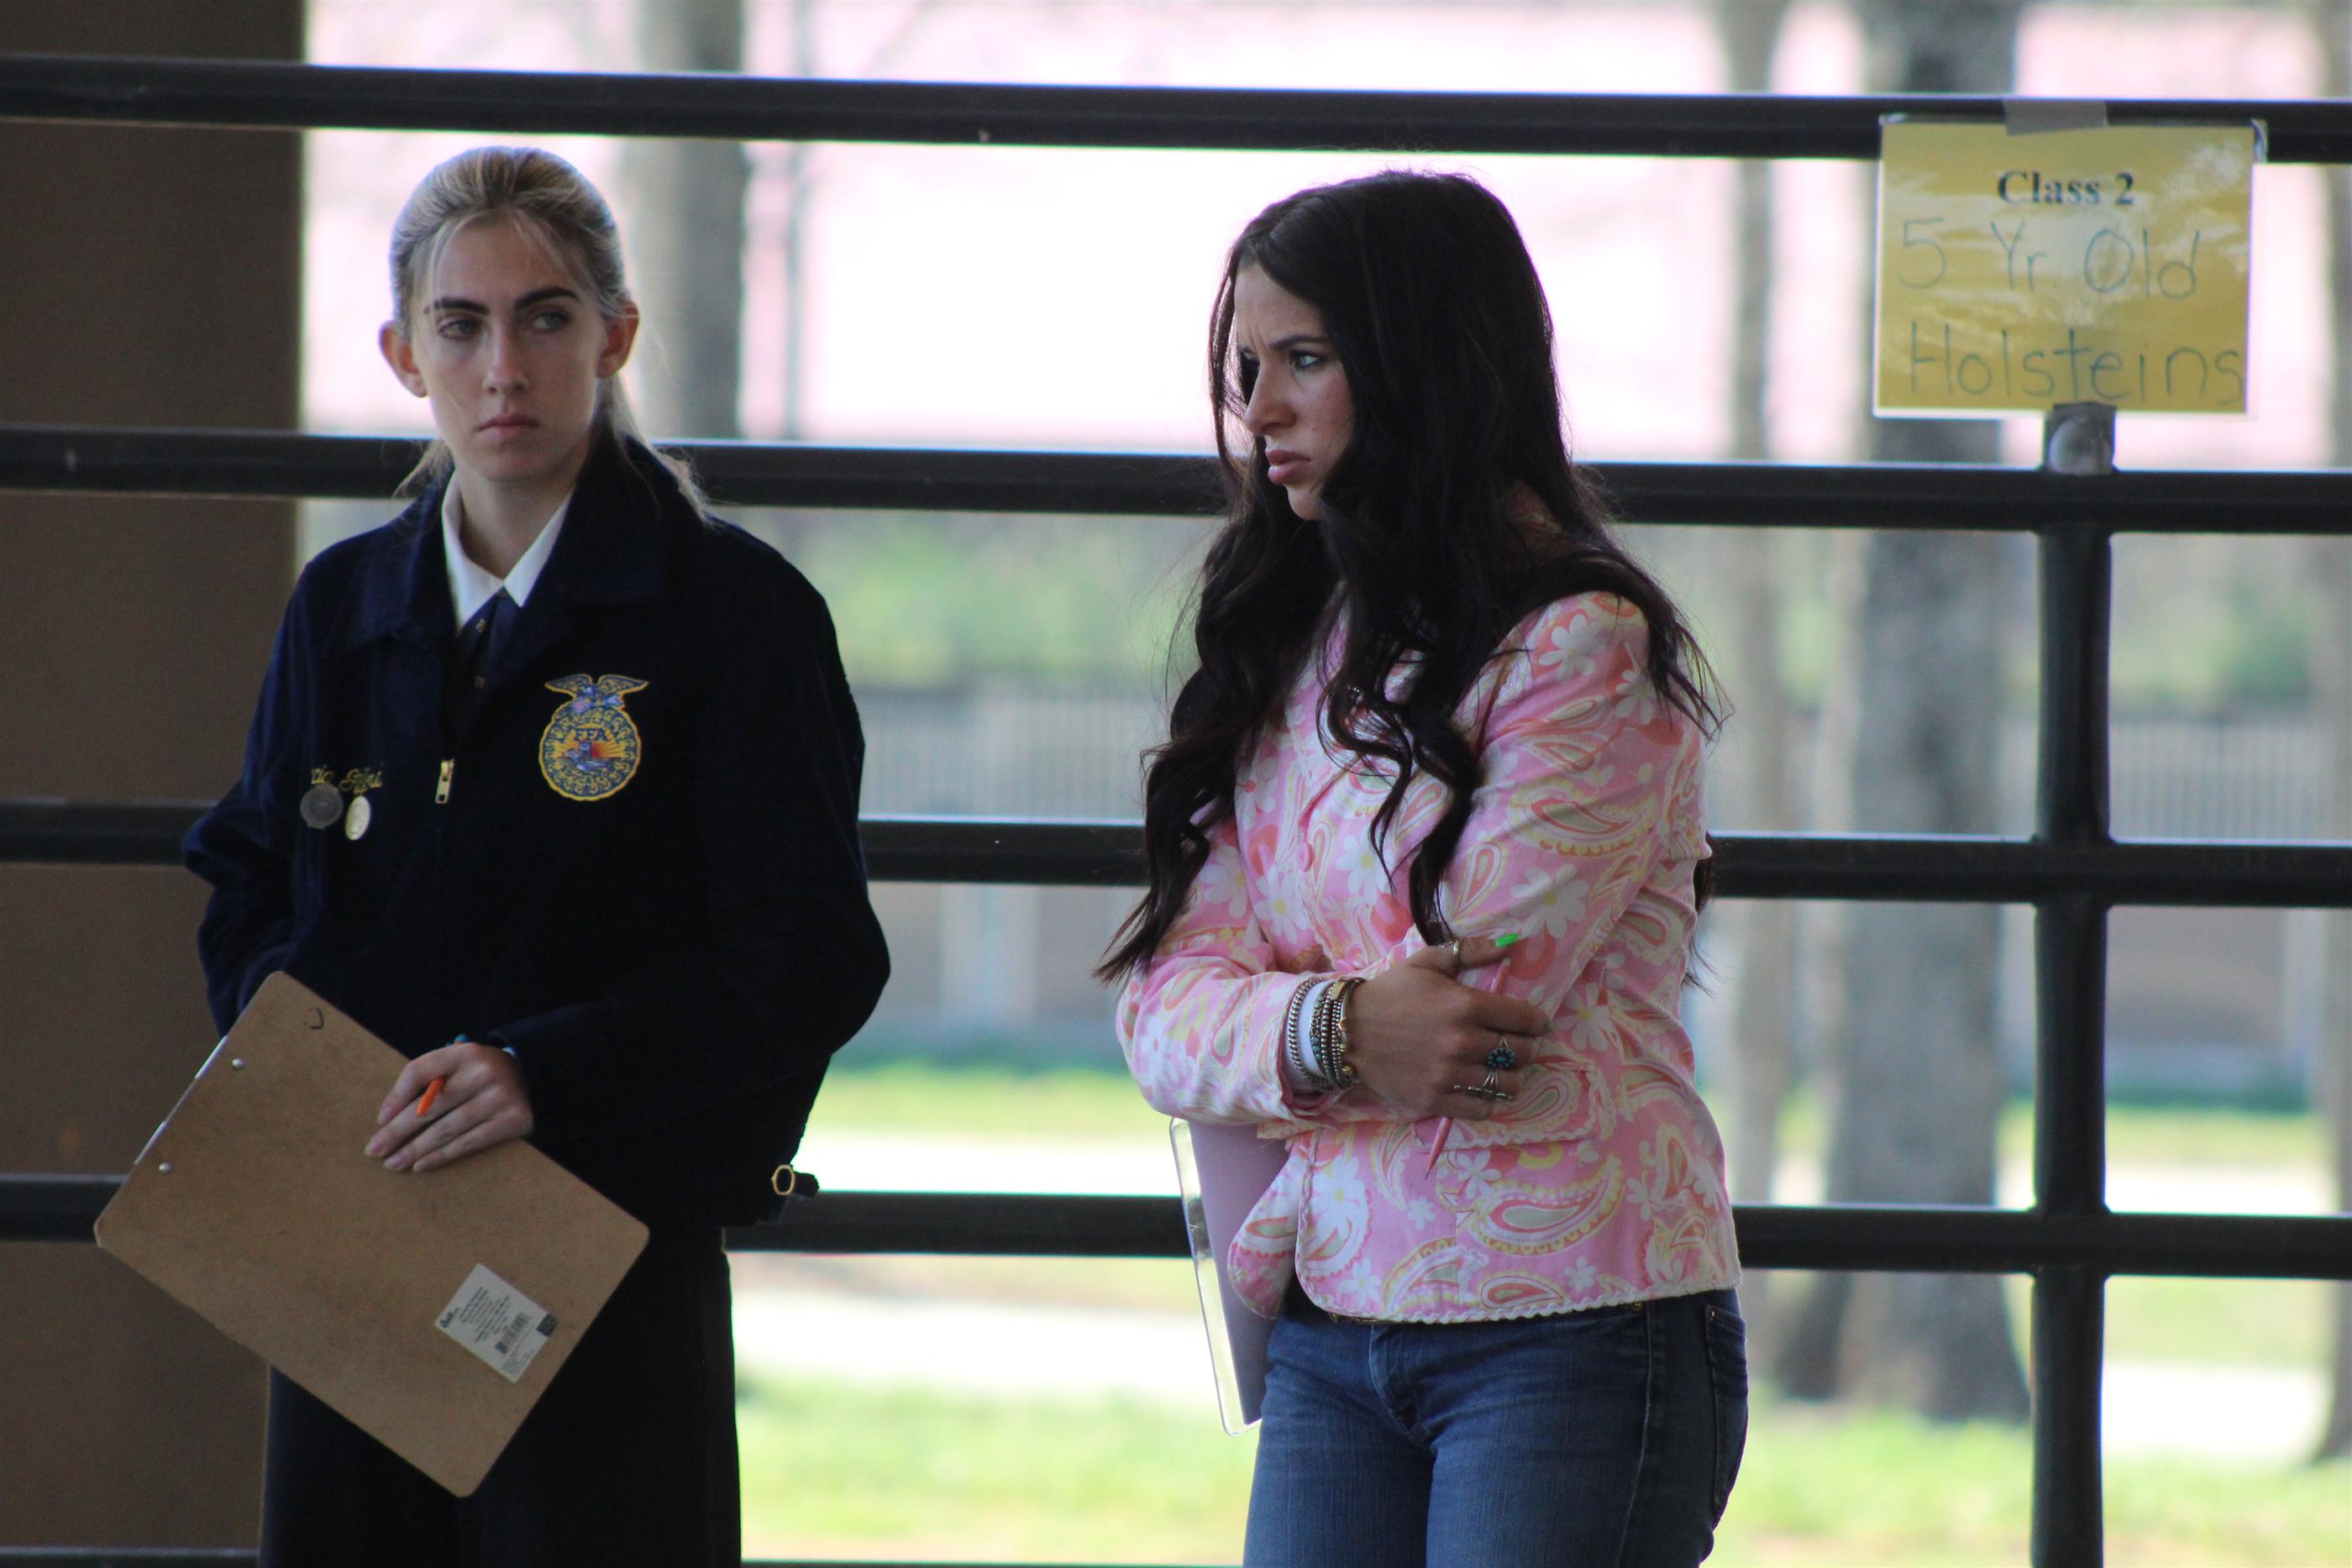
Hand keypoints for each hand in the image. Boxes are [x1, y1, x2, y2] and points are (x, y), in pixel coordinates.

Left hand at [365, 1040, 534, 1172]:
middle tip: (374, 1149)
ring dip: (414, 1149)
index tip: (381, 1119)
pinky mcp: (512, 1121)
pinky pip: (468, 1143)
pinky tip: (421, 1165)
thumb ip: (433, 1079)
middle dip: (397, 1131)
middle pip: (429, 1106)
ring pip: (446, 1130)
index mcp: (465, 1053)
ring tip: (393, 1163)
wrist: (541, 1079)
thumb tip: (390, 1115)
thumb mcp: (463, 1064)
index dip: (396, 1096)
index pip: (420, 1071)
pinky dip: (441, 1156)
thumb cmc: (486, 1076)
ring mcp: (499, 1098)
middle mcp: (482, 1073)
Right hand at [1342, 936, 1550, 1120]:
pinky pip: (1480, 1109)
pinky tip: (1483, 1089)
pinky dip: (1488, 1101)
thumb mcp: (1428, 962)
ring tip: (1506, 1071)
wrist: (1346, 1030)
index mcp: (1465, 1005)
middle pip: (1521, 1053)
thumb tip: (1508, 946)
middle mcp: (1462, 1042)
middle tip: (1521, 1046)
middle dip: (1527, 1048)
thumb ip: (1470, 951)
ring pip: (1507, 1085)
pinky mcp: (1434, 1100)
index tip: (1537, 1025)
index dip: (1537, 1022)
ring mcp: (1448, 1075)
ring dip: (1513, 1077)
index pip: (1524, 1019)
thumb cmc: (1391, 993)